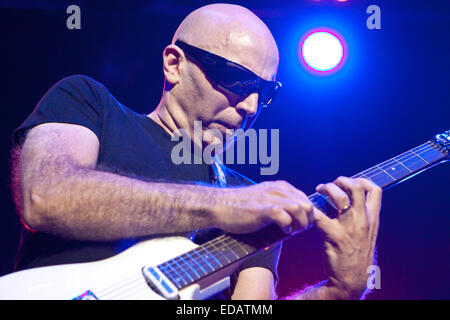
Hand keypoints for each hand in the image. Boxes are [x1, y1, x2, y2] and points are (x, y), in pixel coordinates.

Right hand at [215, 180, 314, 233]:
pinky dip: (287, 226)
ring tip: (293, 230)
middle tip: (299, 228)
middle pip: (307, 203)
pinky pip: (284, 217)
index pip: (305, 198)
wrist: (219, 205)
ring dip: (301, 223)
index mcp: (279, 187)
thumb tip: (294, 217)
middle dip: (308, 219)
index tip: (301, 223)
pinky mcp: (263, 210)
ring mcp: (270, 199)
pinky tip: (283, 231)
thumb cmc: (240, 205)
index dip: (307, 213)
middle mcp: (277, 190)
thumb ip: (278, 202)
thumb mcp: (263, 198)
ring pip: (300, 208)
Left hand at [313, 176, 381, 298]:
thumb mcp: (367, 234)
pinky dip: (311, 210)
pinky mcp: (335, 236)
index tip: (348, 181)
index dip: (361, 180)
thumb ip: (362, 217)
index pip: (374, 190)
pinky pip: (320, 216)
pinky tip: (307, 211)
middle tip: (329, 185)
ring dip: (327, 189)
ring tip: (318, 191)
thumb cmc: (356, 255)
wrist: (352, 280)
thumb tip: (350, 199)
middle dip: (341, 181)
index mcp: (372, 218)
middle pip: (356, 188)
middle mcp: (363, 220)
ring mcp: (350, 228)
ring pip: (341, 197)